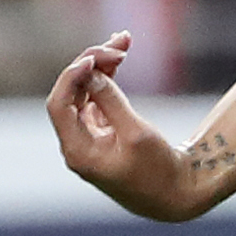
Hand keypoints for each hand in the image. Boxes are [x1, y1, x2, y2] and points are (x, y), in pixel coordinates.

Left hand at [47, 32, 226, 220]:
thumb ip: (110, 100)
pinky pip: (98, 98)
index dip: (71, 76)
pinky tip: (121, 56)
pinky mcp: (103, 131)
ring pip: (85, 92)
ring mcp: (89, 136)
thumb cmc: (158, 170)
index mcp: (78, 151)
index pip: (59, 105)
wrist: (176, 195)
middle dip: (91, 64)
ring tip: (124, 40)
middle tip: (118, 43)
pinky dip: (108, 79)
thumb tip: (88, 72)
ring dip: (101, 66)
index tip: (95, 58)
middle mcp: (77, 143)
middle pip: (70, 94)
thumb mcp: (136, 134)